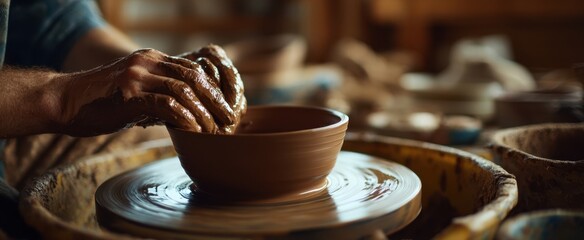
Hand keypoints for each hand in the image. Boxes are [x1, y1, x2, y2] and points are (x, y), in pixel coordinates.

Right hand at [55, 47, 238, 136]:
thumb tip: (189, 116)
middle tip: (229, 120)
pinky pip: (167, 105)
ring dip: (203, 114)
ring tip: (214, 131)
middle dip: (215, 100)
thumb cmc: (102, 103)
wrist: (65, 102)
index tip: (225, 109)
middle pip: (194, 77)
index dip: (213, 90)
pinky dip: (185, 119)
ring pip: (184, 91)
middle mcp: (147, 62)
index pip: (193, 69)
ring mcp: (138, 76)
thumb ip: (161, 98)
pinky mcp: (129, 95)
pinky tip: (194, 132)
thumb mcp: (137, 94)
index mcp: (152, 59)